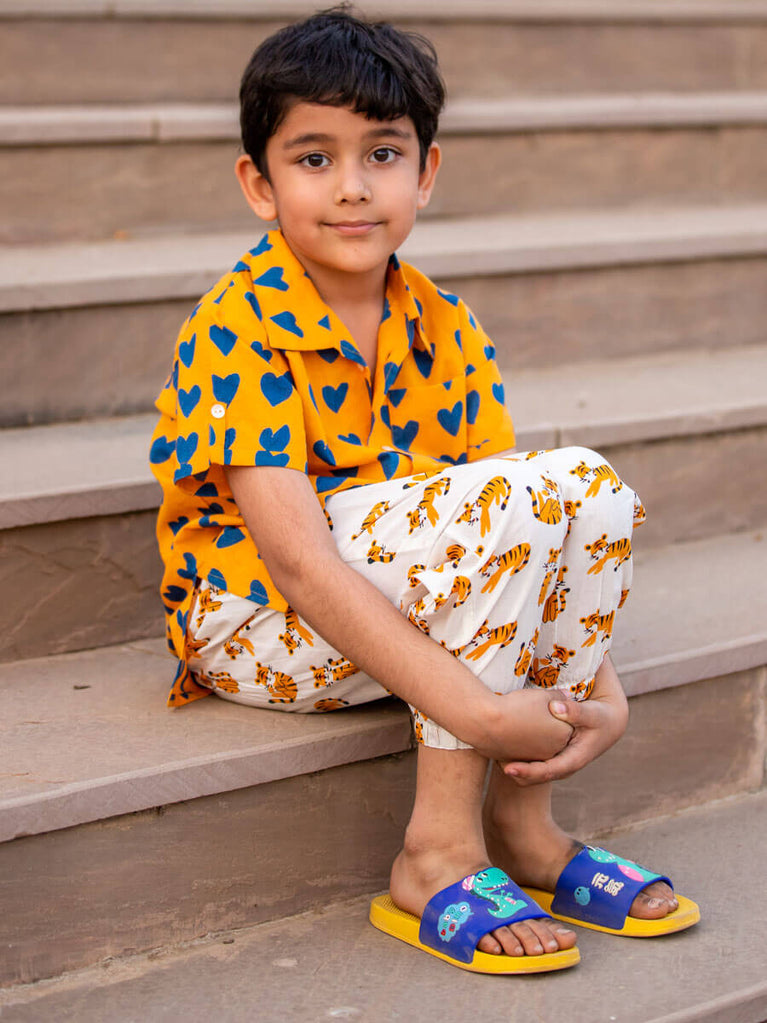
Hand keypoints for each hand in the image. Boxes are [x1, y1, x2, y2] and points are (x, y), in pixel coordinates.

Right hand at [473, 687, 573, 763]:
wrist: (485, 723)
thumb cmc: (517, 706)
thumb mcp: (543, 695)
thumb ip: (559, 697)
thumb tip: (566, 695)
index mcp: (562, 735)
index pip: (567, 722)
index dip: (555, 710)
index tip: (544, 703)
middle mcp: (551, 752)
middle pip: (552, 735)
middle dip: (546, 724)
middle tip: (531, 709)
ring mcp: (533, 759)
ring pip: (536, 743)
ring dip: (531, 734)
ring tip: (518, 717)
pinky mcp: (515, 762)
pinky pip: (520, 750)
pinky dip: (517, 741)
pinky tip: (508, 727)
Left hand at [500, 657, 628, 784]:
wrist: (608, 724)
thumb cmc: (600, 717)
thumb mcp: (592, 713)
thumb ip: (575, 711)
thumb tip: (556, 707)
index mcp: (573, 760)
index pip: (547, 771)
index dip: (527, 771)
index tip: (508, 768)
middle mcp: (564, 766)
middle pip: (536, 777)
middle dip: (515, 773)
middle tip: (493, 764)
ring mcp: (557, 763)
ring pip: (533, 773)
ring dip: (515, 768)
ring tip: (492, 757)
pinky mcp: (552, 756)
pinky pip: (533, 763)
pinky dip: (519, 760)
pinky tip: (502, 749)